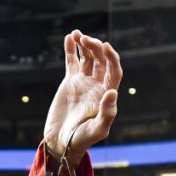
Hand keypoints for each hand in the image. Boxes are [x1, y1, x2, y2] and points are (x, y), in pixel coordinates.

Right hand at [43, 30, 121, 167]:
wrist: (62, 142)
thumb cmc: (82, 139)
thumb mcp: (97, 130)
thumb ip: (107, 114)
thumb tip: (112, 92)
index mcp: (107, 95)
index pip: (114, 71)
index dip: (112, 58)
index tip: (105, 47)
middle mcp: (97, 85)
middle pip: (101, 60)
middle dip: (95, 48)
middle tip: (86, 40)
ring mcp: (84, 82)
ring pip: (87, 58)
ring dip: (84, 45)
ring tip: (77, 34)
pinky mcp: (70, 82)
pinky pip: (72, 62)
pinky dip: (71, 50)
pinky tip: (69, 37)